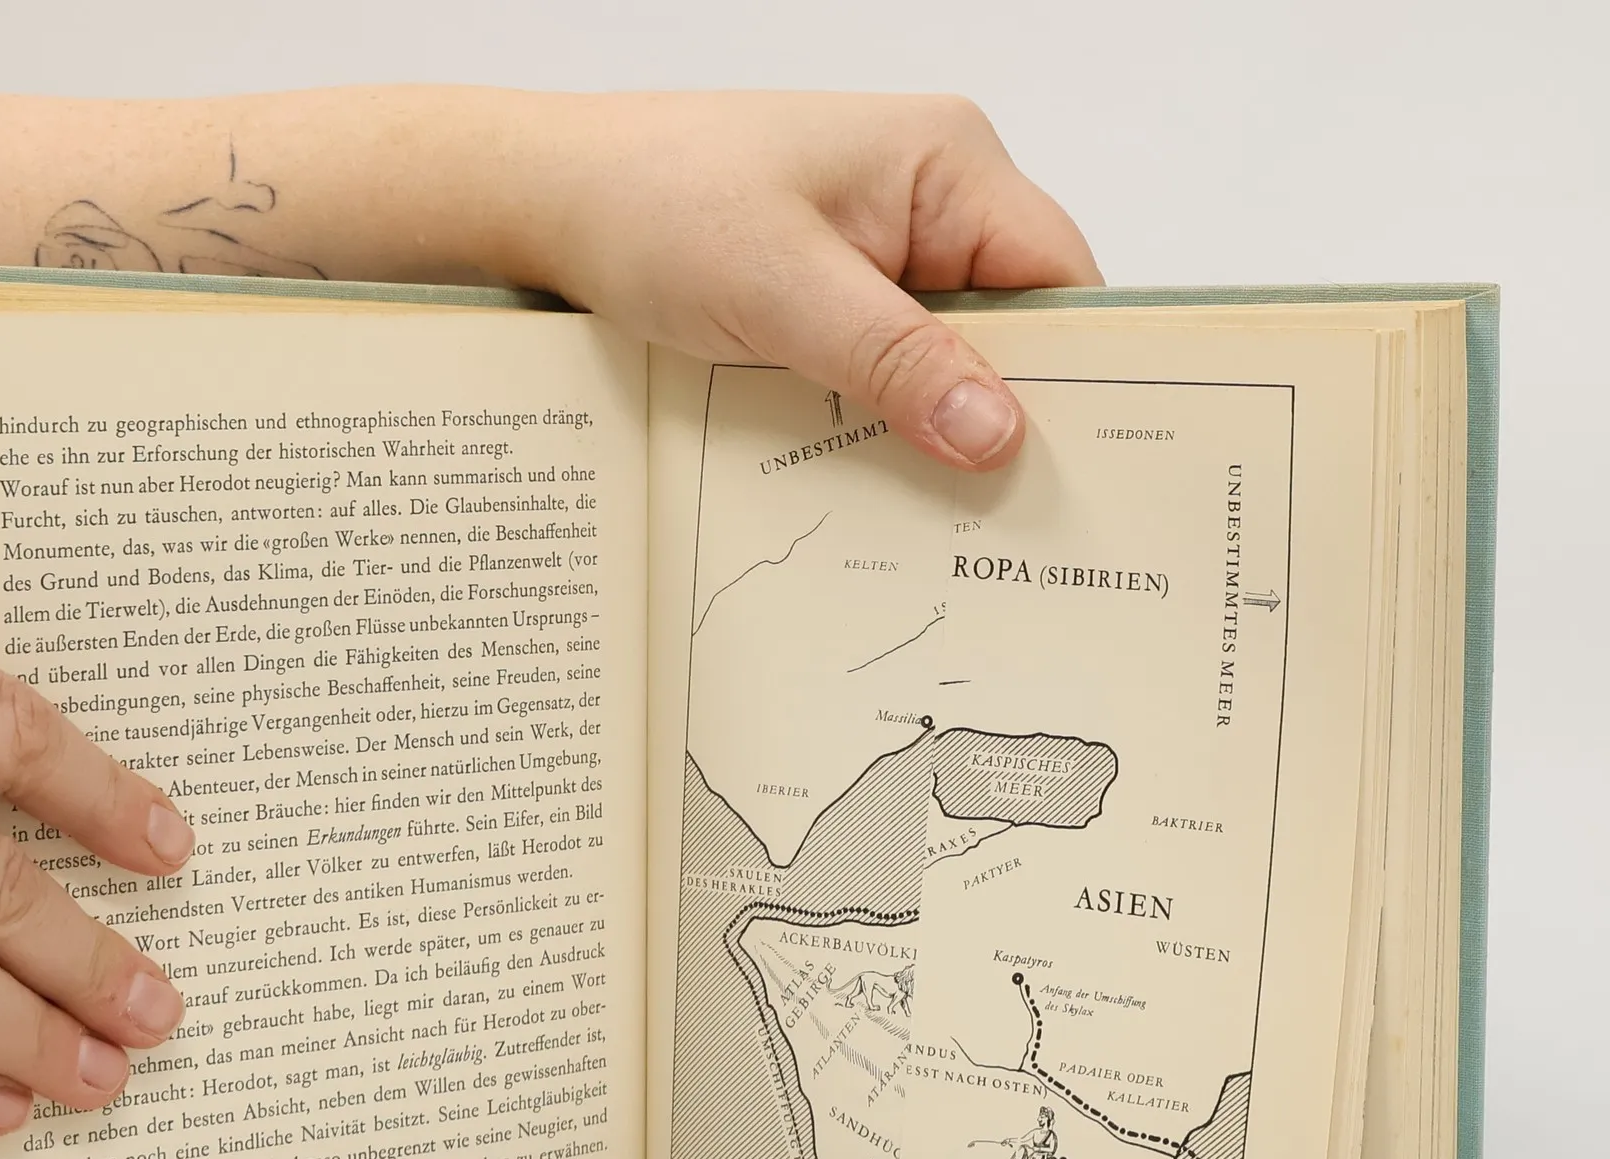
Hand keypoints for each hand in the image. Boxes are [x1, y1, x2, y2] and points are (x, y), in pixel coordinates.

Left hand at [521, 91, 1100, 469]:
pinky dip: (885, 421)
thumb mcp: (782, 290)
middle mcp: (931, 202)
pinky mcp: (838, 294)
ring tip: (942, 521)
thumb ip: (895, 361)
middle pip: (1013, 329)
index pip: (1059, 281)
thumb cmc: (653, 206)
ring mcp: (883, 250)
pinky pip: (891, 368)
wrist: (548, 203)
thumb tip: (998, 434)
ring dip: (936, 428)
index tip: (1073, 474)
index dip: (1077, 378)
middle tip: (1003, 524)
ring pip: (949, 360)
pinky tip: (875, 479)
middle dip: (1004, 419)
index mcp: (948, 165)